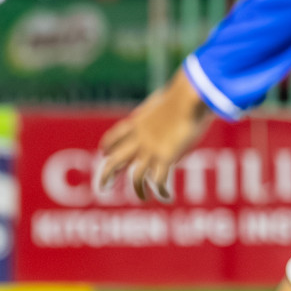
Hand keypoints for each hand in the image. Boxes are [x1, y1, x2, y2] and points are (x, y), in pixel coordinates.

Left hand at [98, 71, 213, 201]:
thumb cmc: (185, 92)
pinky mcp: (166, 157)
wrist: (188, 95)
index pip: (116, 135)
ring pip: (135, 177)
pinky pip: (160, 180)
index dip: (108, 144)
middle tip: (102, 187)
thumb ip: (164, 113)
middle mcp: (140, 138)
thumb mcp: (167, 101)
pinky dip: (162, 190)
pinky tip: (166, 196)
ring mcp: (151, 149)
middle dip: (107, 174)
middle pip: (115, 160)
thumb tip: (169, 118)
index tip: (103, 152)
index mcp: (138, 121)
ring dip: (138, 190)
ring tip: (141, 198)